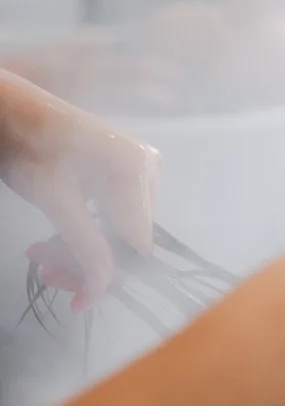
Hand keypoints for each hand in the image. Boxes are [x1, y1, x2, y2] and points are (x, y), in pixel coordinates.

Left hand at [0, 72, 160, 309]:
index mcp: (137, 171)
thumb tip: (101, 291)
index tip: (77, 298)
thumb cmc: (28, 145)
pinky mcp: (127, 169)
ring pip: (119, 229)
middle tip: (46, 274)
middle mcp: (149, 169)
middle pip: (127, 238)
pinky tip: (57, 238)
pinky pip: (114, 213)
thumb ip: (84, 247)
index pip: (136, 243)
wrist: (9, 107)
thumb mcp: (54, 200)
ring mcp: (141, 168)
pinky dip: (85, 230)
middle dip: (86, 261)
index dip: (109, 274)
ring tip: (41, 256)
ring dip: (80, 249)